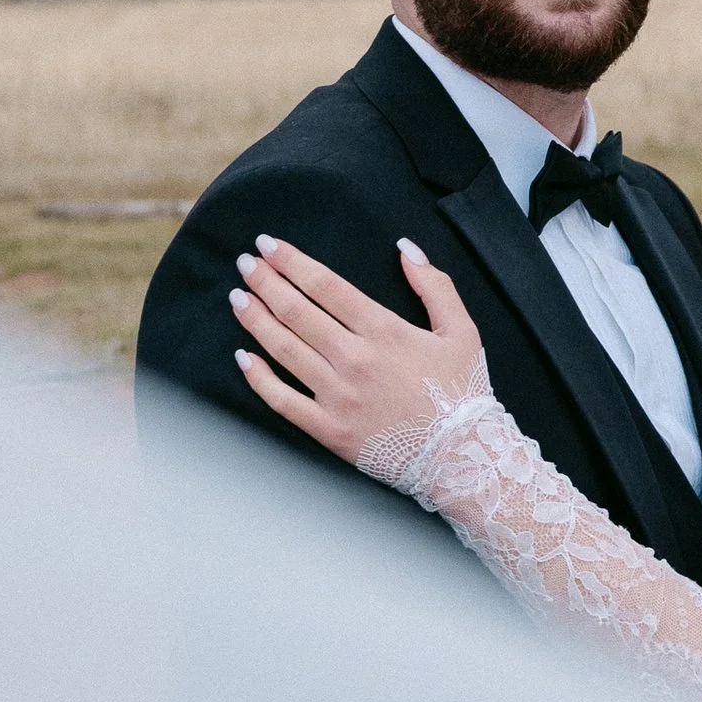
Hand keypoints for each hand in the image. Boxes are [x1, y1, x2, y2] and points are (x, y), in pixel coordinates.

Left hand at [231, 235, 483, 468]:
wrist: (462, 456)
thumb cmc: (463, 393)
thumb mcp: (462, 331)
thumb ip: (435, 285)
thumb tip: (406, 248)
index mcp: (384, 331)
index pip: (326, 286)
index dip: (292, 262)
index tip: (269, 245)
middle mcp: (355, 359)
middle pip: (297, 311)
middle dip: (266, 282)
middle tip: (245, 263)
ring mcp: (337, 396)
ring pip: (284, 349)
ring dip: (256, 320)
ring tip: (238, 298)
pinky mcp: (328, 430)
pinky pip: (283, 400)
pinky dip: (258, 378)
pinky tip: (242, 357)